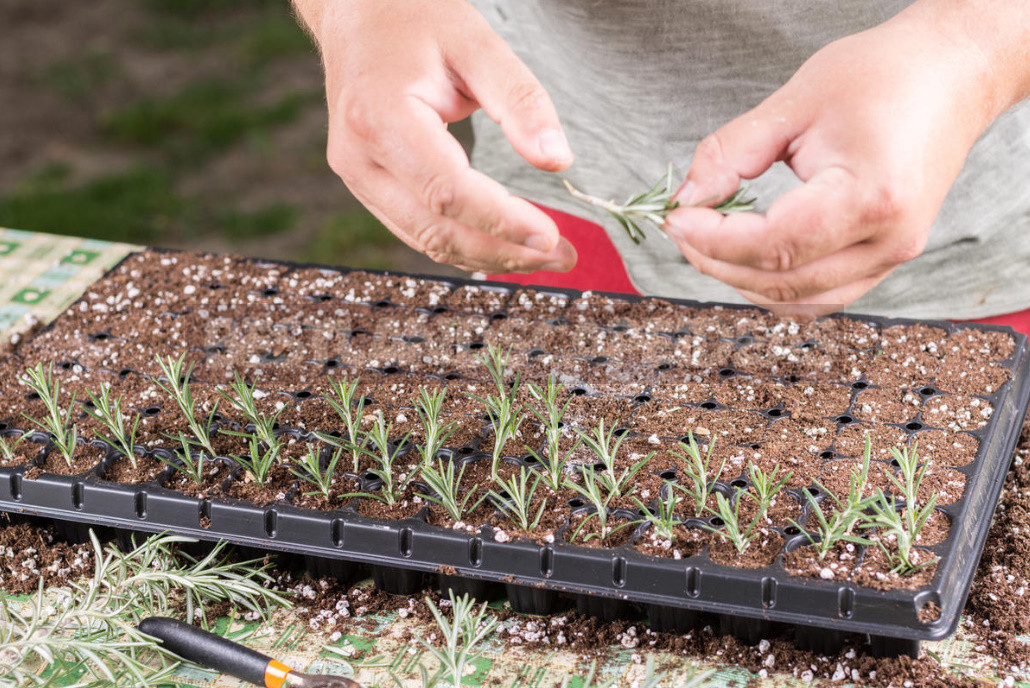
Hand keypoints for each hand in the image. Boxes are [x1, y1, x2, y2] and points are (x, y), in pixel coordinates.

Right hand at [296, 0, 576, 272]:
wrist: (356, 13)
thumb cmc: (414, 18)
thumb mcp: (476, 44)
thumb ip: (520, 101)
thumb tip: (557, 161)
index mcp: (380, 117)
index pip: (448, 192)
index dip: (501, 221)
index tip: (551, 236)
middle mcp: (359, 157)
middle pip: (436, 230)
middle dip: (504, 251)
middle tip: (562, 256)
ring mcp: (357, 177)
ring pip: (426, 240)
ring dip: (489, 256)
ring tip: (544, 255)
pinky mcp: (366, 186)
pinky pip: (417, 230)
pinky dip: (464, 244)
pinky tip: (505, 244)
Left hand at [663, 7, 1001, 317]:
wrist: (953, 75)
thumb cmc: (882, 76)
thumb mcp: (795, 102)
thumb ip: (732, 154)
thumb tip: (687, 199)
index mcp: (871, 196)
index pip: (774, 245)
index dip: (713, 240)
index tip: (674, 219)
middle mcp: (889, 240)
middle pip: (781, 281)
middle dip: (717, 261)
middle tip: (681, 227)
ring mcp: (893, 256)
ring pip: (798, 300)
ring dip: (741, 279)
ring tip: (706, 240)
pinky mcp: (886, 259)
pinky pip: (820, 295)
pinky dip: (774, 285)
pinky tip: (744, 255)